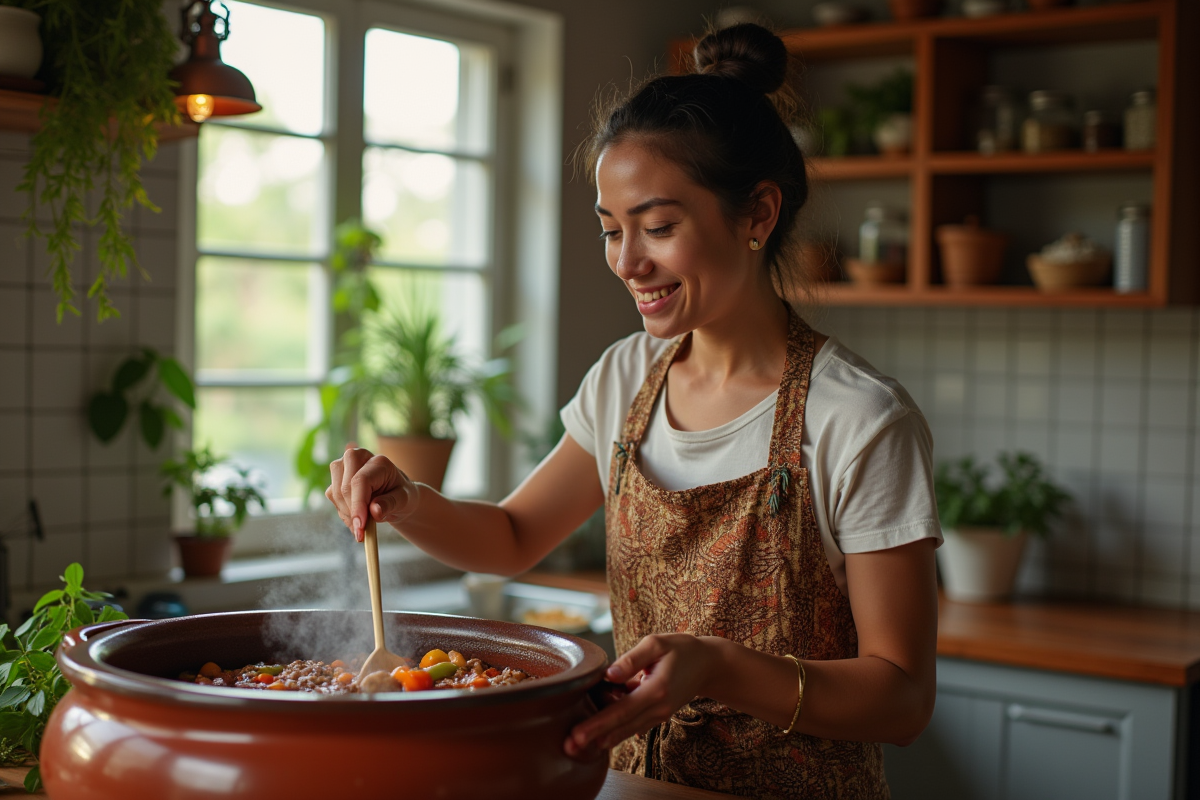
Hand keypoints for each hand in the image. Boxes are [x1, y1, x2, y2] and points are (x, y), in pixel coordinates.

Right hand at [326, 446, 418, 541]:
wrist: (395, 495)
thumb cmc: (401, 495)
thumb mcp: (404, 500)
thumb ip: (390, 504)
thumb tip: (374, 511)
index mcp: (378, 462)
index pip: (360, 481)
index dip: (358, 504)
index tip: (360, 526)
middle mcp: (358, 458)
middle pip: (344, 487)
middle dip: (352, 513)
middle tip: (362, 532)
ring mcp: (344, 466)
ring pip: (335, 493)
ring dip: (348, 514)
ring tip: (364, 525)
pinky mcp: (336, 478)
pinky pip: (333, 499)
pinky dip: (344, 513)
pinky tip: (357, 519)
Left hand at [564, 633, 718, 758]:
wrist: (708, 665)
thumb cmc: (681, 649)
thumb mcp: (657, 644)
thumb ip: (632, 659)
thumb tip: (609, 674)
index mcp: (657, 689)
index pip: (622, 710)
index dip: (598, 723)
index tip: (578, 733)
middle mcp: (658, 708)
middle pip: (621, 726)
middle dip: (594, 736)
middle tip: (569, 745)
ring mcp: (659, 714)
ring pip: (627, 729)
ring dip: (602, 737)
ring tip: (577, 744)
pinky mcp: (656, 714)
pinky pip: (633, 724)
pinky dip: (616, 729)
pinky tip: (597, 733)